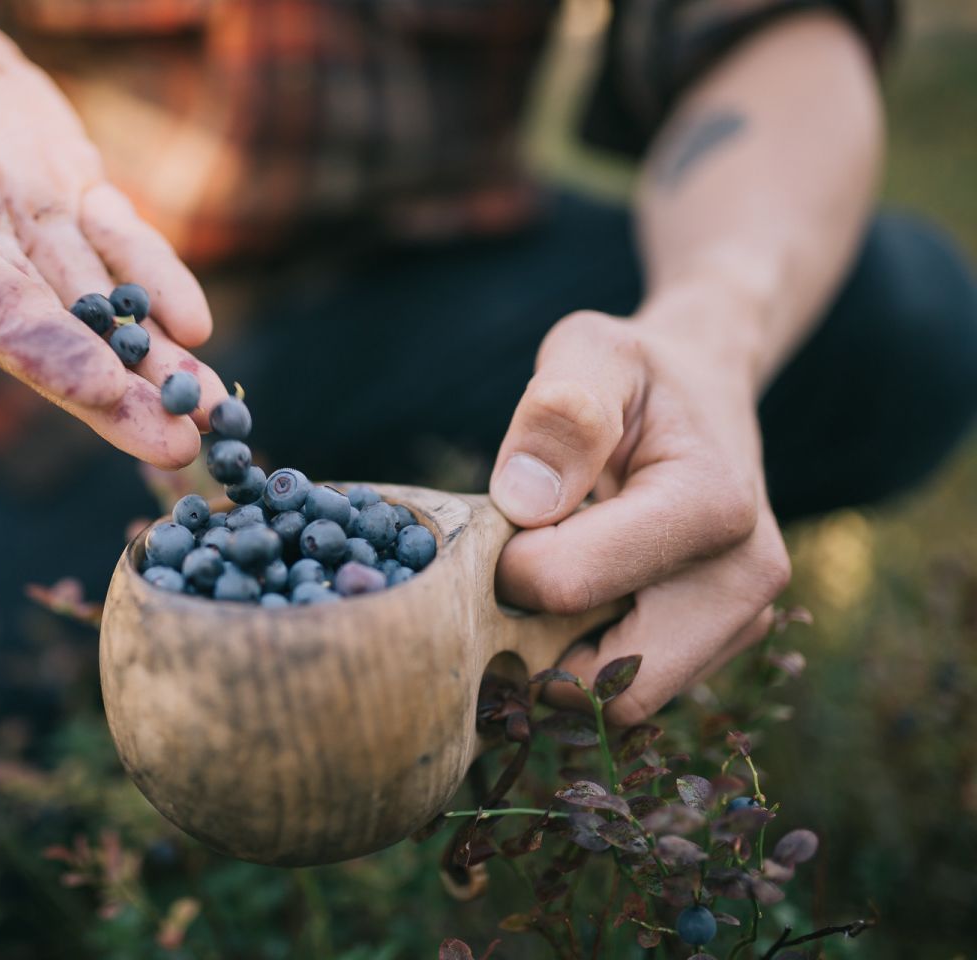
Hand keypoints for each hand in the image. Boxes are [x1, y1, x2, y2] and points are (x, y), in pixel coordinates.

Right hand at [0, 0, 223, 467]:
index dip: (36, 343)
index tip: (101, 388)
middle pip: (41, 329)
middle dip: (108, 392)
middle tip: (177, 448)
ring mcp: (20, 218)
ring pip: (90, 306)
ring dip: (148, 363)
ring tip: (210, 417)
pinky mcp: (64, 192)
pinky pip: (117, 250)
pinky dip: (156, 286)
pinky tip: (197, 331)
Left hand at [489, 290, 791, 725]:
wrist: (707, 390)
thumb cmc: (638, 374)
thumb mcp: (592, 351)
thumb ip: (560, 409)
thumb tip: (525, 499)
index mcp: (713, 506)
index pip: (570, 586)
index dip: (505, 565)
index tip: (499, 523)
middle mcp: (747, 581)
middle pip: (607, 680)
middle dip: (537, 645)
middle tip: (508, 581)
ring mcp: (741, 622)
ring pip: (618, 700)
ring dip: (560, 656)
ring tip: (548, 579)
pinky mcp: (719, 645)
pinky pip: (631, 691)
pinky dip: (585, 661)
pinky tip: (575, 600)